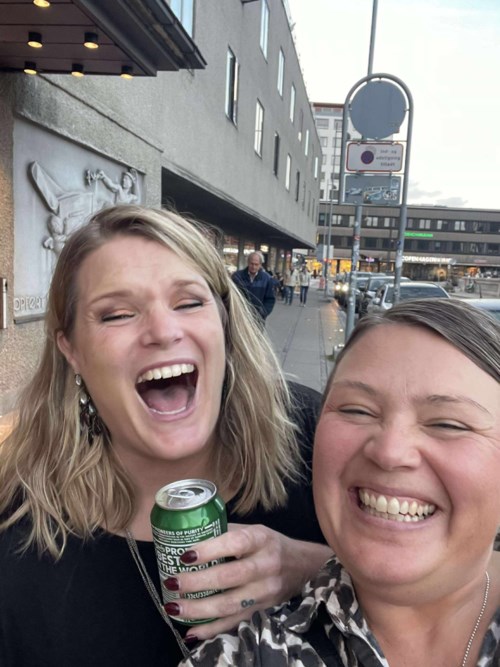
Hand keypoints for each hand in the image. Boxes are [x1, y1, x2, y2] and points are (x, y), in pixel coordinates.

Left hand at [162, 523, 331, 640]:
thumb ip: (226, 533)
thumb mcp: (254, 530)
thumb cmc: (270, 544)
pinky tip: (191, 632)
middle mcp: (265, 565)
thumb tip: (189, 536)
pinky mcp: (262, 611)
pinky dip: (211, 630)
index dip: (210, 550)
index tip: (185, 555)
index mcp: (261, 539)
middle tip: (172, 583)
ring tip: (174, 607)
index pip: (235, 543)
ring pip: (230, 604)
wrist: (303, 568)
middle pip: (229, 577)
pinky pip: (234, 623)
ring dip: (199, 609)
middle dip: (197, 582)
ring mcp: (265, 591)